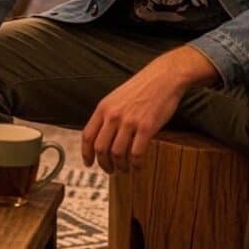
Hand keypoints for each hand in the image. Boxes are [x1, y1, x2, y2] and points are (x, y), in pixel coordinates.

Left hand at [81, 46, 218, 173]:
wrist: (163, 77)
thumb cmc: (141, 88)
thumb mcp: (116, 98)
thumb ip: (107, 115)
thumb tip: (102, 135)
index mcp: (103, 108)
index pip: (87, 135)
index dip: (86, 153)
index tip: (89, 163)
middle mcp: (113, 116)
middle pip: (100, 148)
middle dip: (104, 164)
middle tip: (110, 170)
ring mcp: (129, 122)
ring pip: (117, 154)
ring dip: (121, 166)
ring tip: (125, 169)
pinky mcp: (147, 127)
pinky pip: (137, 153)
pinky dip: (136, 164)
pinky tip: (138, 167)